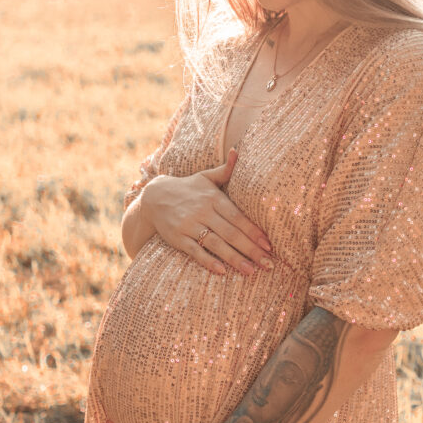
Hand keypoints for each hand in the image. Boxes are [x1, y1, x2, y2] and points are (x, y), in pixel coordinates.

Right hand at [140, 149, 274, 275]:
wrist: (154, 196)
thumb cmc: (187, 188)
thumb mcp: (205, 177)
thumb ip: (225, 169)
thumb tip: (237, 151)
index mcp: (213, 198)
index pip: (238, 217)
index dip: (254, 231)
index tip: (268, 245)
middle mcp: (202, 211)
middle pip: (231, 233)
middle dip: (251, 249)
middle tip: (268, 264)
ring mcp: (189, 225)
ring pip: (216, 244)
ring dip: (234, 258)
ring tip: (250, 271)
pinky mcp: (177, 237)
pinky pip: (195, 251)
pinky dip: (208, 261)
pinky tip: (222, 271)